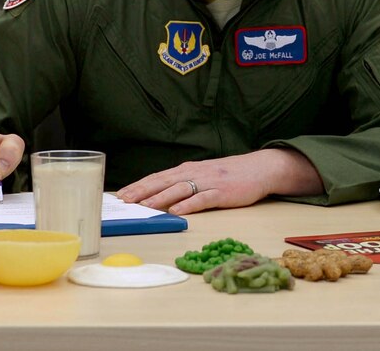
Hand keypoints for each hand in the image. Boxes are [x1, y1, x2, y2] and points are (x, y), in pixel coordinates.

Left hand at [115, 148, 320, 215]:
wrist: (259, 169)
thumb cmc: (228, 175)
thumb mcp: (201, 175)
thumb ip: (182, 184)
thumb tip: (158, 196)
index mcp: (187, 169)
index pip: (157, 177)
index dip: (138, 185)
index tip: (121, 194)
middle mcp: (194, 172)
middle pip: (163, 181)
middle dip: (142, 191)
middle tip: (124, 201)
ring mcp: (208, 182)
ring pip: (179, 189)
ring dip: (160, 198)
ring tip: (144, 206)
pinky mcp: (222, 193)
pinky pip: (202, 199)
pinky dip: (188, 205)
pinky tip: (176, 211)